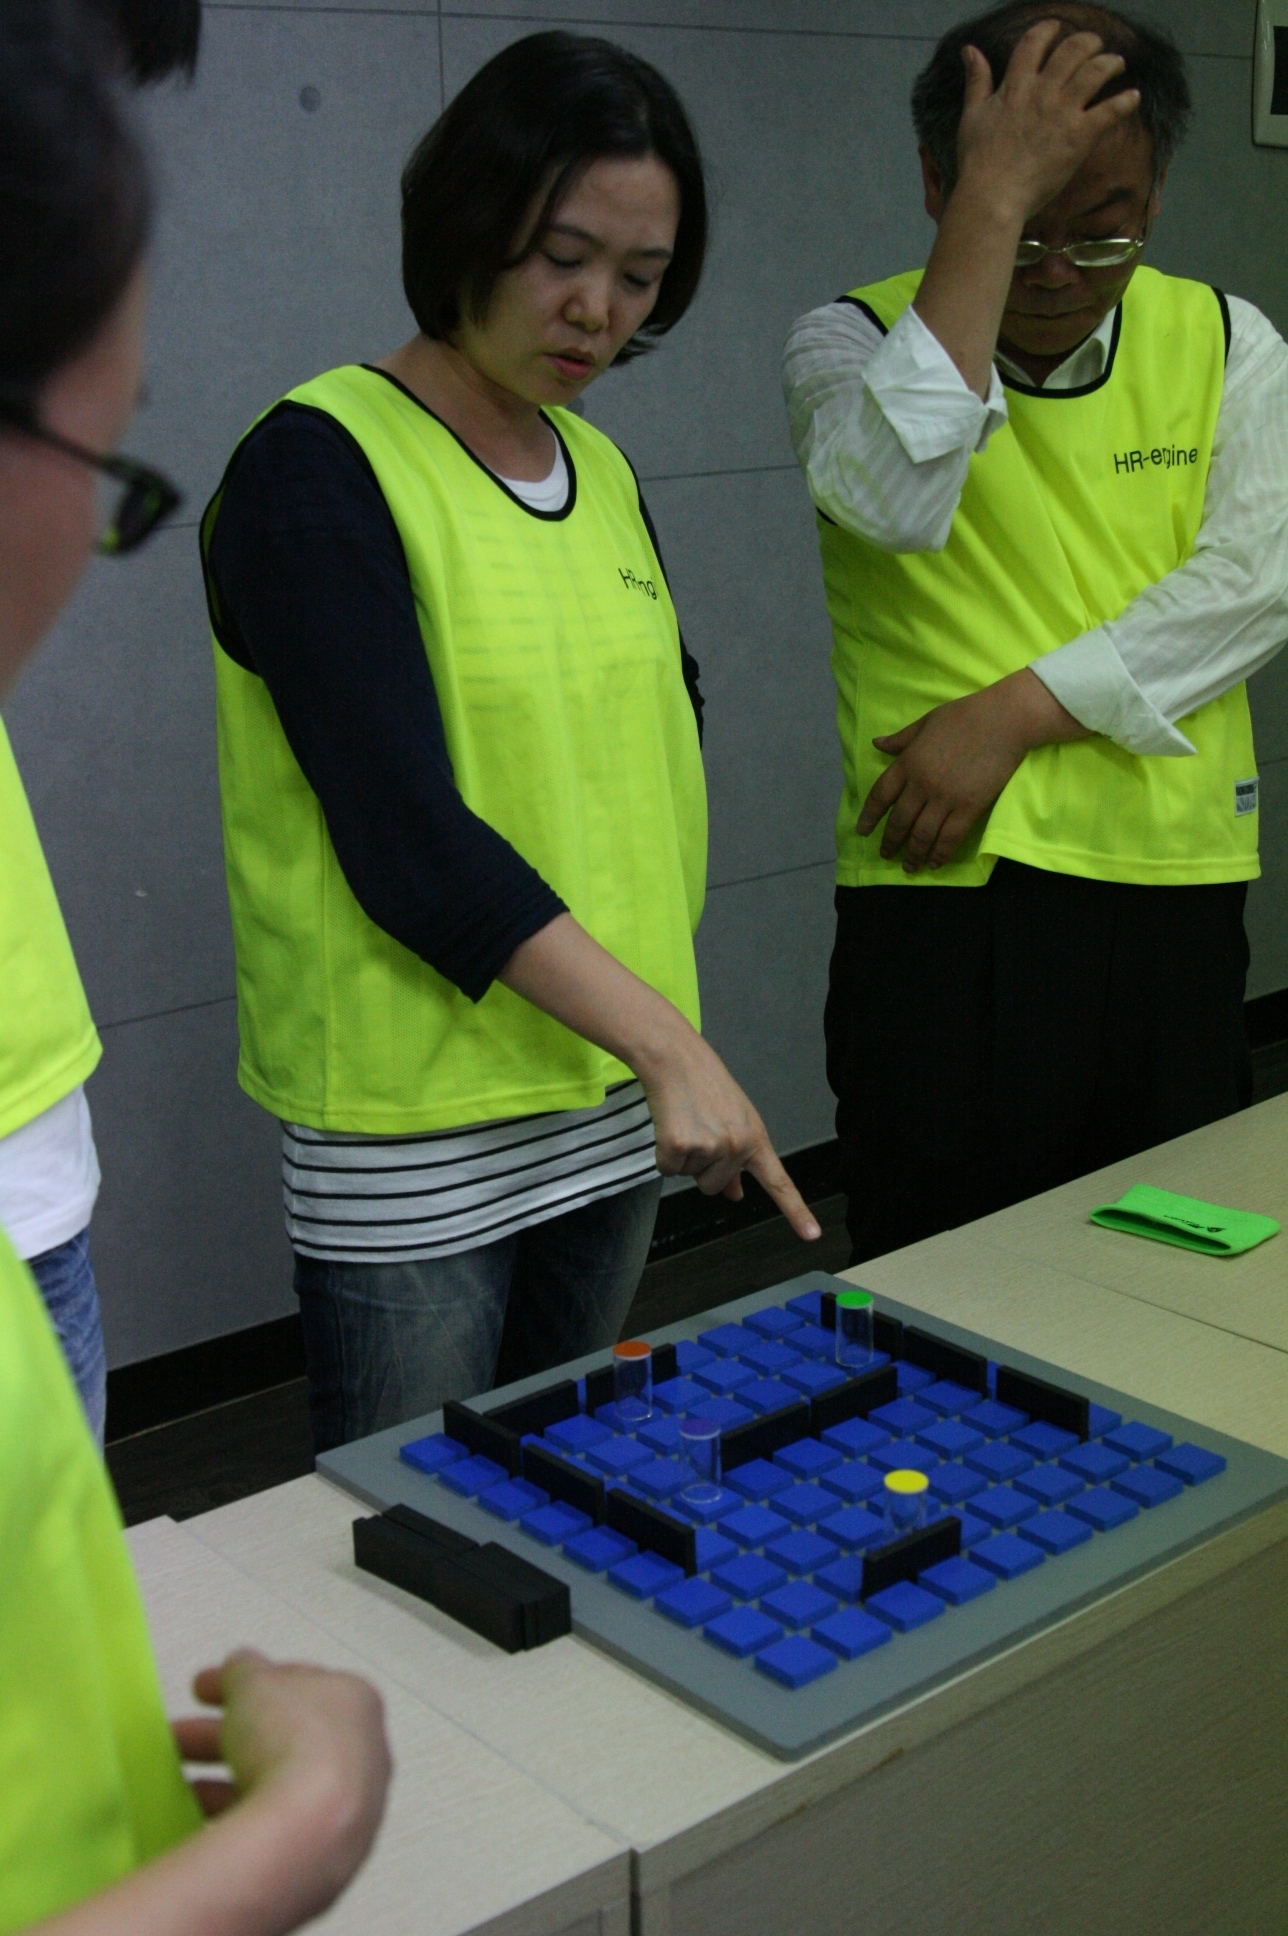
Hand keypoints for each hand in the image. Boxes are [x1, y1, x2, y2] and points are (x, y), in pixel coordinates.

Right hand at [173, 1651, 390, 1914]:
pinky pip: (277, 1824)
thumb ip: (244, 1669)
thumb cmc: (289, 1739)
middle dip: (224, 1732)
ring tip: (179, 1784)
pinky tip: (201, 1819)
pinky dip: (241, 1815)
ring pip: (277, 1782)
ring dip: (227, 1776)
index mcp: (354, 1701)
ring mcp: (350, 1806)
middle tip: (177, 1736)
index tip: (200, 1691)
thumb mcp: (254, 1682)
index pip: (296, 1682)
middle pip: (282, 1734)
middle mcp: (362, 1752)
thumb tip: (240, 1667)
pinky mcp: (329, 1851)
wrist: (307, 1833)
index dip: (244, 1681)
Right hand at [634, 1023, 820, 1240]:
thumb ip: (737, 1160)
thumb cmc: (705, 1086)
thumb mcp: (733, 1119)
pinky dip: (663, 1152)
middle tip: (699, 1128)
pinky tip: (670, 1125)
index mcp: (755, 1139)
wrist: (676, 1059)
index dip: (796, 1211)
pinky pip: (667, 1169)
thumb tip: (735, 1194)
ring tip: (686, 1121)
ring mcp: (711, 1146)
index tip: (812, 1235)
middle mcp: (738, 1146)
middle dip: (702, 1166)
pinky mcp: (681, 1144)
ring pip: (689, 1178)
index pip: (779, 1182)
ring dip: (683, 1155)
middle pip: (714, 1187)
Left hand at [857, 669, 1084, 872]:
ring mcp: (945, 798)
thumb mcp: (926, 723)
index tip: (862, 831)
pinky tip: (934, 864)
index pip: (880, 796)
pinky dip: (940, 854)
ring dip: (913, 854)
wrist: (1004, 720)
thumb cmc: (964, 716)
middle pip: (899, 821)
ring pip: (922, 835)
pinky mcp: (970, 808)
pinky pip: (950, 837)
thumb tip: (877, 744)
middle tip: (886, 854)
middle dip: (890, 842)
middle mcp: (922, 784)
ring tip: (908, 866)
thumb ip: (901, 739)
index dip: (869, 816)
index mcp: (908, 762)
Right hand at [956, 20, 1139, 220]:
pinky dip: (1126, 101)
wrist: (993, 196)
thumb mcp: (971, 115)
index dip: (1048, 30)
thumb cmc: (978, 162)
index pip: (1035, 42)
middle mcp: (1042, 92)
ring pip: (1096, 71)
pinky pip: (1111, 111)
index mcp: (1016, 86)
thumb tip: (969, 50)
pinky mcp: (1079, 136)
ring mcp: (1063, 113)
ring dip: (1111, 62)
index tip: (1056, 28)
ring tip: (1117, 63)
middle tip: (1095, 45)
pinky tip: (1133, 97)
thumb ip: (976, 81)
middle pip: (1073, 49)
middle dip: (1088, 41)